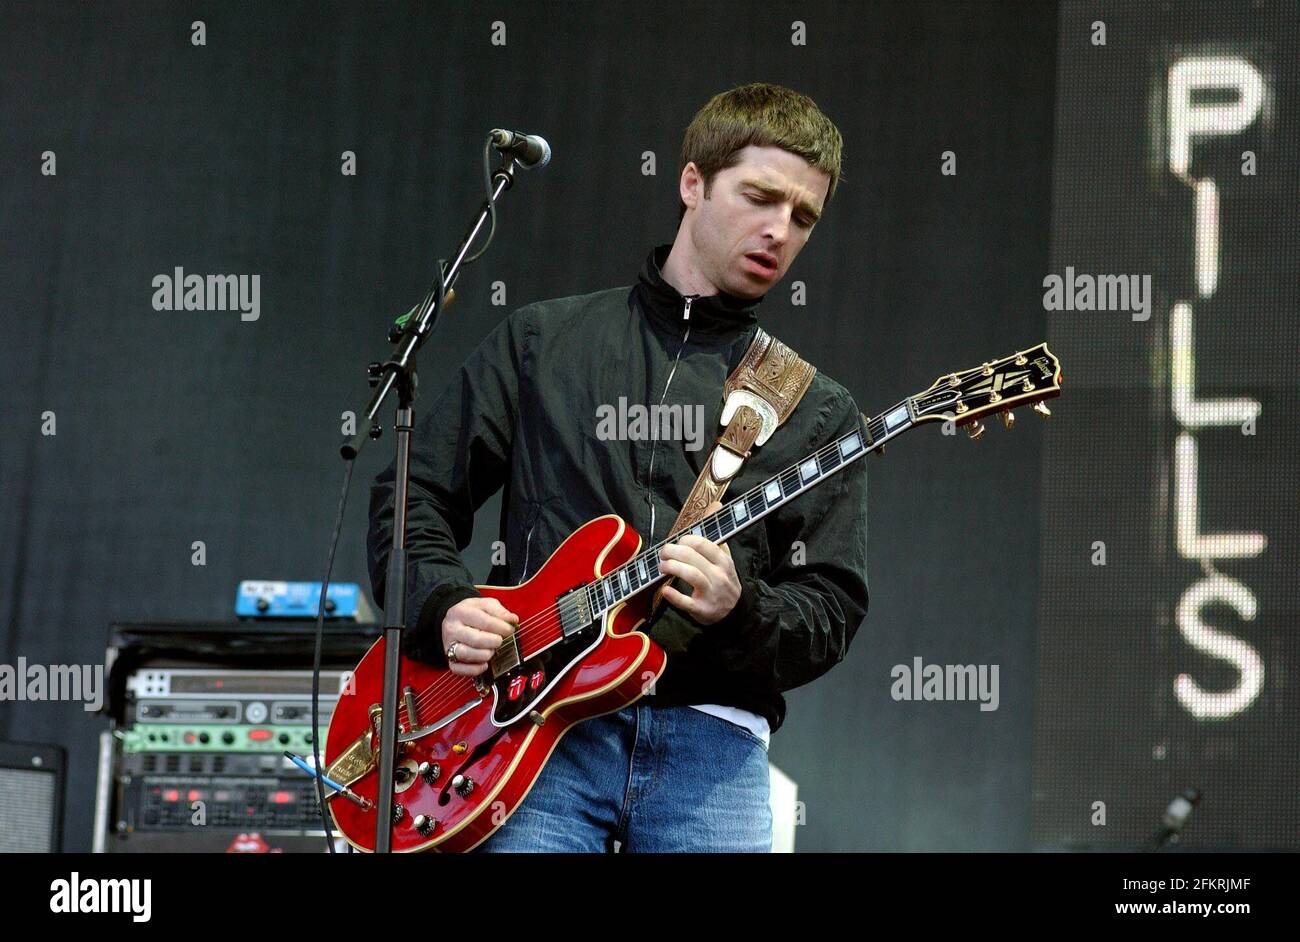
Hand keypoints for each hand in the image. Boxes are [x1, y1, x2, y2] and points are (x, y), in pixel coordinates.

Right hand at [442, 596, 517, 676]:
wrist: (454, 621)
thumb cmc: (471, 614)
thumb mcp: (485, 605)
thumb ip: (500, 611)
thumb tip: (512, 620)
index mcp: (461, 612)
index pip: (485, 622)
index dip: (502, 627)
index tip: (510, 629)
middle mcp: (452, 629)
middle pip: (476, 639)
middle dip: (494, 641)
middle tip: (500, 640)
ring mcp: (449, 646)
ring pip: (468, 655)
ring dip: (486, 654)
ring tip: (491, 649)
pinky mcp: (450, 661)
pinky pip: (461, 669)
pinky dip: (476, 669)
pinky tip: (484, 663)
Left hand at [659, 501, 740, 624]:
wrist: (735, 612)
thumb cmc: (724, 580)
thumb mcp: (724, 557)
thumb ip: (716, 533)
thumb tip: (715, 504)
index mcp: (723, 561)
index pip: (703, 544)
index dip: (685, 540)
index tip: (677, 543)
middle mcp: (718, 576)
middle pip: (692, 557)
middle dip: (672, 552)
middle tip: (663, 553)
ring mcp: (711, 594)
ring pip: (690, 575)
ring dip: (672, 567)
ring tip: (662, 566)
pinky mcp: (702, 610)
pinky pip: (686, 602)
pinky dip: (674, 596)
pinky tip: (665, 590)